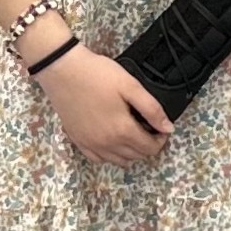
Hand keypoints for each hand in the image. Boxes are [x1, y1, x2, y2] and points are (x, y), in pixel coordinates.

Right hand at [35, 47, 169, 166]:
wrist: (62, 70)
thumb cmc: (98, 75)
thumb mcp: (131, 86)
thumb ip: (152, 109)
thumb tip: (168, 128)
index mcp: (122, 130)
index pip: (150, 148)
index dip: (161, 140)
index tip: (162, 128)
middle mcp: (106, 143)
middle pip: (135, 156)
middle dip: (148, 145)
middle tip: (149, 128)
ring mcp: (90, 144)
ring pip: (118, 160)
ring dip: (130, 152)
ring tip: (133, 134)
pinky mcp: (77, 140)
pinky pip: (97, 158)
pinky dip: (109, 155)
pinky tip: (112, 142)